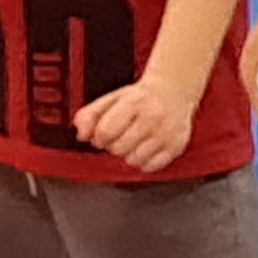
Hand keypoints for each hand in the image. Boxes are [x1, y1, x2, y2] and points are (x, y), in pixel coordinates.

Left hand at [72, 72, 200, 173]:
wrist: (173, 90)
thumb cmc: (140, 98)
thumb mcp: (112, 99)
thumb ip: (89, 115)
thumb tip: (82, 135)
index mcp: (134, 103)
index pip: (105, 132)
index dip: (99, 137)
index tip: (104, 133)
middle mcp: (152, 117)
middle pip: (118, 148)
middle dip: (114, 145)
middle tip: (120, 136)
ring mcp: (166, 132)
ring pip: (133, 160)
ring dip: (128, 154)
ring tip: (133, 142)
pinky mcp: (176, 145)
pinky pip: (150, 167)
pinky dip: (144, 161)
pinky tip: (145, 149)